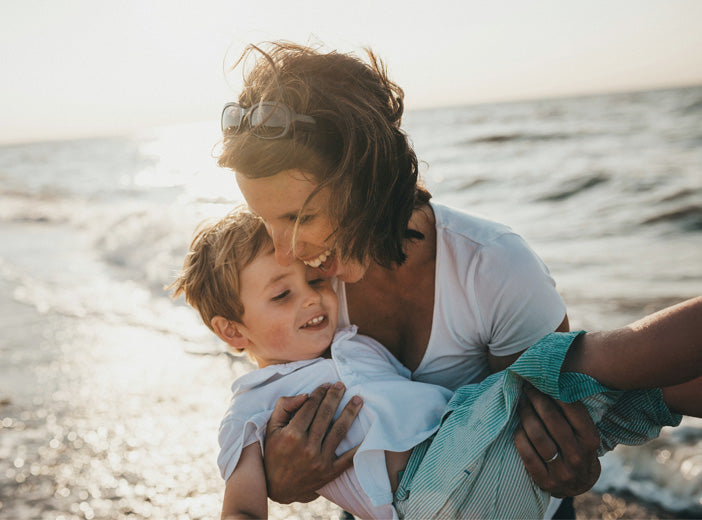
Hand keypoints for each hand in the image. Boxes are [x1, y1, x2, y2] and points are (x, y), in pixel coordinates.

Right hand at [263, 382, 362, 503]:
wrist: (277, 487)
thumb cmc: (274, 453)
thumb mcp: (271, 428)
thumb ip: (284, 407)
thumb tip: (305, 395)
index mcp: (292, 435)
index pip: (310, 407)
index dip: (319, 393)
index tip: (326, 385)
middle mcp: (307, 447)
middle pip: (326, 415)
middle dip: (335, 397)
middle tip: (342, 385)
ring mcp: (320, 461)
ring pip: (339, 431)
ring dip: (350, 413)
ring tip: (358, 399)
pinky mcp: (330, 472)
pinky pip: (348, 458)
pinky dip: (359, 446)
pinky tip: (367, 432)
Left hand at [513, 383, 600, 496]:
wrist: (578, 485)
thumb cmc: (578, 448)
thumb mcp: (584, 433)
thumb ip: (573, 413)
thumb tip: (552, 381)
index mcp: (590, 440)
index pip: (573, 410)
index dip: (555, 392)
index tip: (541, 381)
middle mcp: (578, 456)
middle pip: (553, 420)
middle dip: (537, 400)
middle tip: (527, 388)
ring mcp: (562, 471)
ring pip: (538, 437)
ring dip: (526, 416)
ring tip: (521, 404)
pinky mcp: (545, 481)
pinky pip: (527, 454)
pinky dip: (520, 437)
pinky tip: (518, 427)